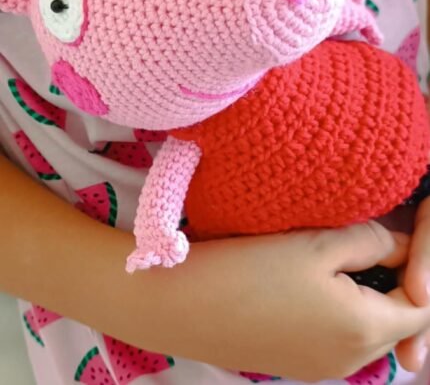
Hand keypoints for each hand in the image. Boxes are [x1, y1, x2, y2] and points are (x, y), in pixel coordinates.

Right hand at [173, 221, 429, 380]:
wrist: (179, 305)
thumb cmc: (249, 269)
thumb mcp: (316, 244)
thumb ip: (371, 241)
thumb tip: (403, 245)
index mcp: (362, 331)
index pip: (423, 303)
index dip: (418, 263)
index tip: (397, 228)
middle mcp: (348, 362)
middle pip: (397, 319)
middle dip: (396, 278)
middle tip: (372, 236)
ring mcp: (319, 369)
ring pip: (367, 328)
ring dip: (368, 293)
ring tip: (343, 253)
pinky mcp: (294, 364)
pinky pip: (338, 337)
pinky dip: (341, 308)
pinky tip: (313, 280)